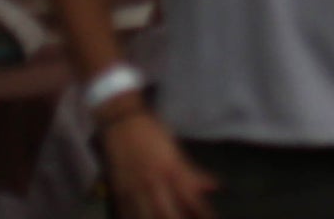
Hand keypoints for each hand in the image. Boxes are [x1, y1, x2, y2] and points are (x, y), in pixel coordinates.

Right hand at [101, 108, 217, 218]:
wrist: (123, 124)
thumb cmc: (153, 134)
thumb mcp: (175, 151)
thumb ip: (192, 173)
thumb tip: (215, 187)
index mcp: (171, 170)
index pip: (190, 197)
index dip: (202, 212)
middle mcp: (154, 182)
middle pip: (168, 213)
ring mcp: (134, 190)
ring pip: (148, 217)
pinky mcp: (119, 193)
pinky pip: (128, 215)